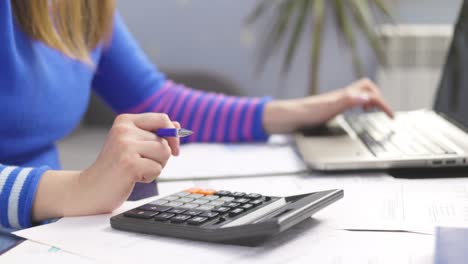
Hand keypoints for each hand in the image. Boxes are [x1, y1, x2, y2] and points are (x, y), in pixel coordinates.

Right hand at [68, 113, 179, 215]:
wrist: (91, 189)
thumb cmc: (115, 168)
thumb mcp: (133, 145)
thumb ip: (154, 134)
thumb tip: (178, 126)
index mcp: (125, 121)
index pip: (162, 119)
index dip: (173, 134)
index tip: (173, 149)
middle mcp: (124, 130)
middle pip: (165, 140)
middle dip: (161, 157)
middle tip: (141, 164)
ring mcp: (125, 146)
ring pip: (164, 153)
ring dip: (156, 166)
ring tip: (137, 170)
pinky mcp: (129, 163)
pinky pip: (157, 168)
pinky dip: (150, 177)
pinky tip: (133, 177)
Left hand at [263, 78, 393, 133]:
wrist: (287, 117)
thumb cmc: (306, 113)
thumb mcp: (330, 108)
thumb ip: (348, 100)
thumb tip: (368, 97)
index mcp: (344, 96)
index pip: (371, 93)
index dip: (384, 104)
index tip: (391, 117)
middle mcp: (340, 96)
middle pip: (366, 87)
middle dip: (378, 96)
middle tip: (381, 111)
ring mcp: (334, 101)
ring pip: (357, 94)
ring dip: (368, 100)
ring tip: (371, 112)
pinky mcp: (328, 108)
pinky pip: (348, 102)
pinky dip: (357, 106)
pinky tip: (351, 116)